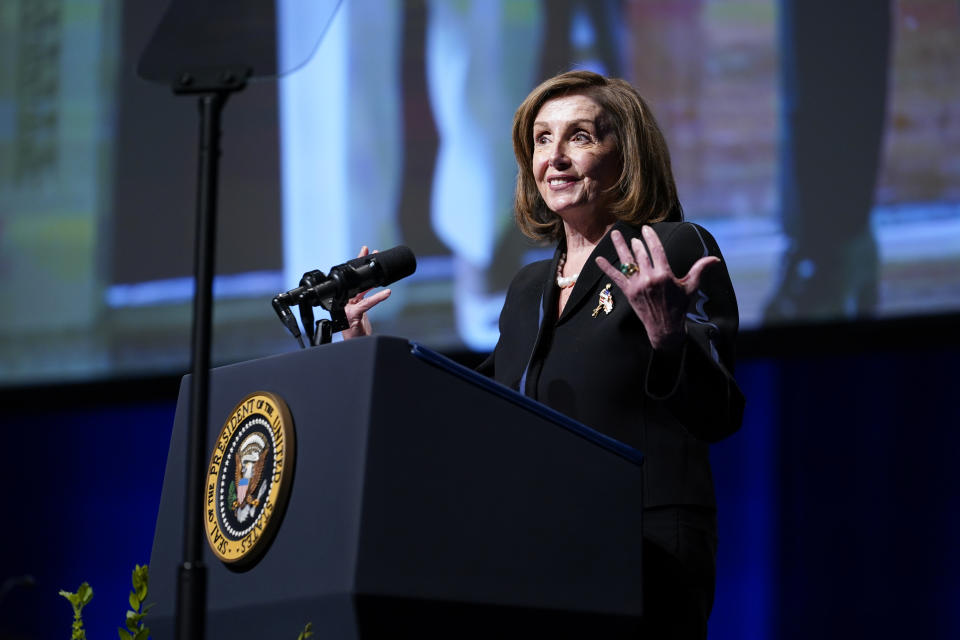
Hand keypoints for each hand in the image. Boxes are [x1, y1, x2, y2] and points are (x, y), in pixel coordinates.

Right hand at [341, 246, 391, 339]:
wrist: (355, 343)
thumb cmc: (358, 329)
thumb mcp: (362, 312)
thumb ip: (366, 301)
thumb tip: (381, 290)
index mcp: (349, 298)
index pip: (354, 279)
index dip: (358, 265)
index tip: (365, 251)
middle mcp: (347, 300)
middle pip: (354, 279)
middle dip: (360, 263)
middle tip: (367, 250)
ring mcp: (348, 306)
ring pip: (360, 289)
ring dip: (370, 278)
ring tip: (378, 266)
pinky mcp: (353, 314)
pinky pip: (367, 304)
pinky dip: (378, 298)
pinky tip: (387, 293)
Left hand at [595, 227, 718, 350]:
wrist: (665, 328)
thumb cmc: (680, 306)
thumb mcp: (691, 287)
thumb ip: (700, 270)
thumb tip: (715, 259)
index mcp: (665, 275)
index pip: (656, 250)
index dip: (650, 238)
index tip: (645, 228)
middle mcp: (649, 278)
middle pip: (640, 254)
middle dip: (636, 243)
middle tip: (634, 235)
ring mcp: (637, 285)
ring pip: (627, 262)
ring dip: (620, 246)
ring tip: (614, 233)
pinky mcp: (629, 293)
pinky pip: (615, 277)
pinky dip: (606, 268)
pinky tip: (598, 259)